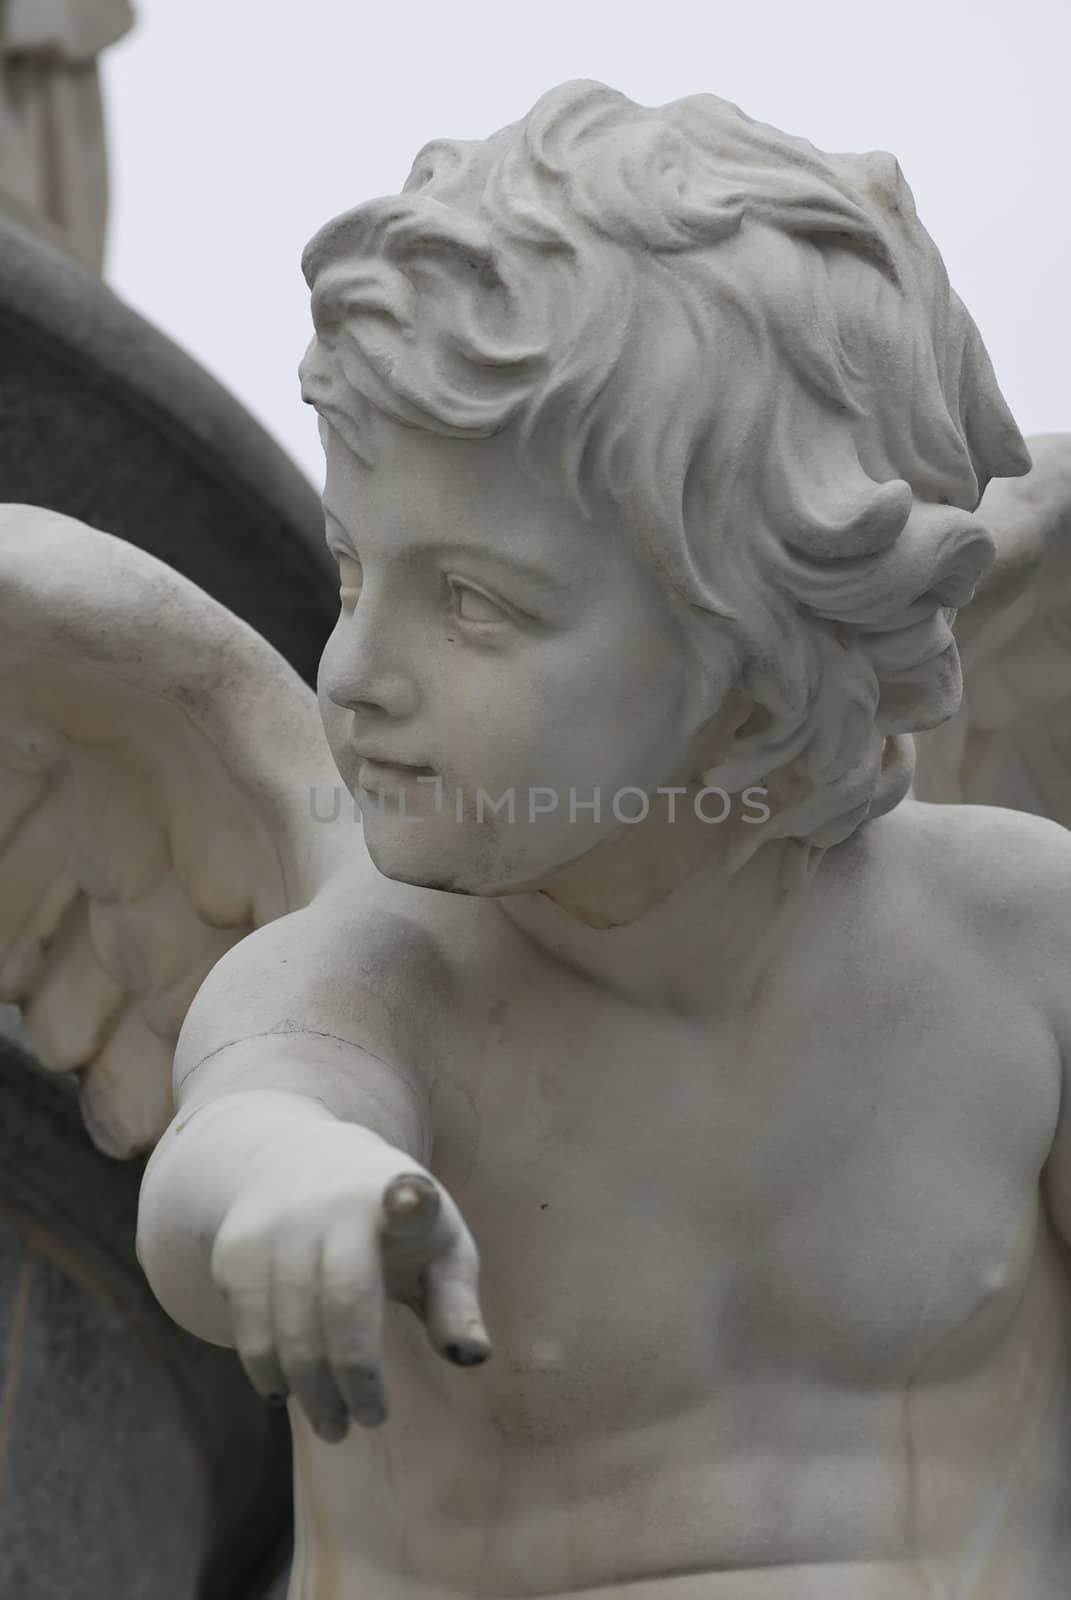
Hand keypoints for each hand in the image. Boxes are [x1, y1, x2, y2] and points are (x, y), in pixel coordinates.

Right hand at [208, 1123, 489, 1441]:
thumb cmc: (392, 1220)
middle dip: (350, 1377)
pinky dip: (265, 1367)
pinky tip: (285, 1390)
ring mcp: (274, 1226)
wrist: (302, 1162)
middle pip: (337, 1303)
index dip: (407, 1198)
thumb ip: (456, 1299)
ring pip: (285, 1326)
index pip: (402, 1196)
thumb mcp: (438, 1241)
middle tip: (363, 1422)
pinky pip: (247, 1326)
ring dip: (307, 1387)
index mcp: (390, 1194)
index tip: (413, 1196)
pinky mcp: (234, 1249)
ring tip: (332, 1424)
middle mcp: (327, 1205)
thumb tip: (474, 1356)